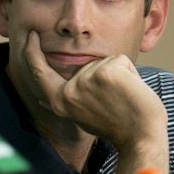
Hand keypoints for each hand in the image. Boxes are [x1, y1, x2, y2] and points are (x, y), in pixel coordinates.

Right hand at [23, 30, 166, 151]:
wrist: (141, 138)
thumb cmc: (116, 127)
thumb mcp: (80, 115)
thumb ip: (67, 100)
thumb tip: (40, 100)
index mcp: (61, 102)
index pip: (40, 72)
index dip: (32, 52)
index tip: (31, 35)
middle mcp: (71, 91)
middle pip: (86, 66)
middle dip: (105, 78)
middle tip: (115, 102)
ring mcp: (87, 79)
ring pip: (105, 63)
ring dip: (119, 77)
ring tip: (123, 99)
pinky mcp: (107, 72)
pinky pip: (121, 61)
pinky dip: (131, 73)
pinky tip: (131, 92)